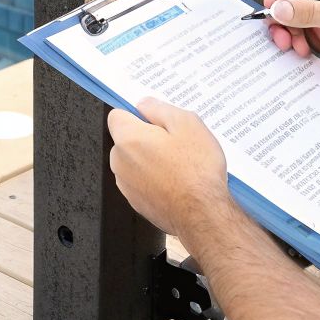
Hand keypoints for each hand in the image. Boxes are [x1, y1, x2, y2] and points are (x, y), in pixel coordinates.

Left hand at [107, 98, 230, 239]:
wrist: (202, 214)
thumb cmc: (197, 170)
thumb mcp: (187, 124)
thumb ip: (159, 108)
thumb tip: (144, 105)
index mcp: (128, 139)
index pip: (117, 115)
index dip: (137, 114)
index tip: (155, 119)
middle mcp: (120, 162)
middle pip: (127, 139)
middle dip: (146, 137)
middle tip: (176, 143)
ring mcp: (126, 185)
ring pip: (135, 161)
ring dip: (151, 159)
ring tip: (180, 165)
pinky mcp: (137, 202)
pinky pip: (141, 181)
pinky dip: (154, 179)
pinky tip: (176, 182)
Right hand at [262, 0, 319, 86]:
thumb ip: (311, 12)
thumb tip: (281, 7)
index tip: (273, 3)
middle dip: (280, 12)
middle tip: (276, 28)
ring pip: (287, 12)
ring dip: (284, 29)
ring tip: (288, 43)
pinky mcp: (319, 26)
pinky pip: (294, 29)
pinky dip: (292, 39)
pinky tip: (300, 49)